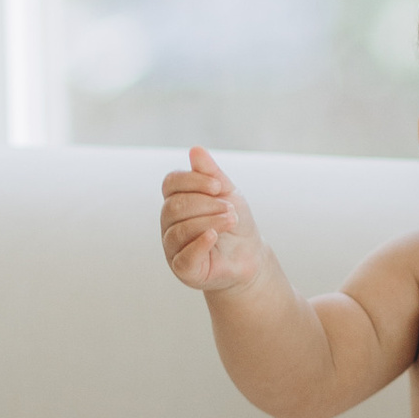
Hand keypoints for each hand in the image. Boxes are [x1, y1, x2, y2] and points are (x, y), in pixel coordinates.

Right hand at [161, 146, 265, 296]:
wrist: (250, 255)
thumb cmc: (235, 222)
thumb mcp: (227, 194)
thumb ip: (211, 174)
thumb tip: (195, 149)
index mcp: (176, 201)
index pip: (171, 183)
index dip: (193, 180)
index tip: (218, 185)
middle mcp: (169, 223)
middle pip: (175, 205)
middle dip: (207, 204)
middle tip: (231, 209)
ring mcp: (172, 247)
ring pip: (179, 229)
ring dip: (210, 222)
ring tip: (231, 220)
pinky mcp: (182, 268)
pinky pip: (184, 255)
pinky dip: (199, 244)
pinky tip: (214, 236)